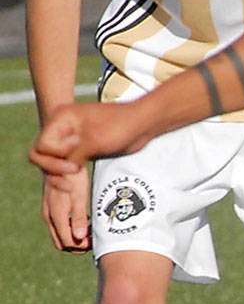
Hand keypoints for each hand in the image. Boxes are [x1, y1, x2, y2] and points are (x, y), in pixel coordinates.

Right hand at [29, 100, 144, 176]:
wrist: (142, 124)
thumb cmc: (121, 126)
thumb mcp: (94, 141)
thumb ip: (72, 155)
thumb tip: (56, 170)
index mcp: (61, 118)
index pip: (42, 146)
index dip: (55, 157)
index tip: (75, 161)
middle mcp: (62, 127)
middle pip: (40, 154)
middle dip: (53, 167)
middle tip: (75, 172)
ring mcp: (70, 139)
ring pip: (51, 161)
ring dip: (58, 174)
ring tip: (72, 185)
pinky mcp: (80, 149)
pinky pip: (64, 164)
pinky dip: (66, 174)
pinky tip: (75, 184)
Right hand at [41, 167, 91, 251]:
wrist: (63, 159)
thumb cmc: (73, 178)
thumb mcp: (79, 197)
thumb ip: (78, 218)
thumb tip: (78, 238)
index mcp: (56, 215)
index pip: (67, 242)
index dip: (81, 247)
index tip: (95, 241)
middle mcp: (49, 216)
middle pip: (61, 242)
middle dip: (77, 245)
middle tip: (93, 238)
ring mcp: (49, 211)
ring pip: (60, 234)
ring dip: (74, 236)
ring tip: (90, 228)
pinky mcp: (51, 206)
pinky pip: (60, 224)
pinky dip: (71, 227)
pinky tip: (84, 219)